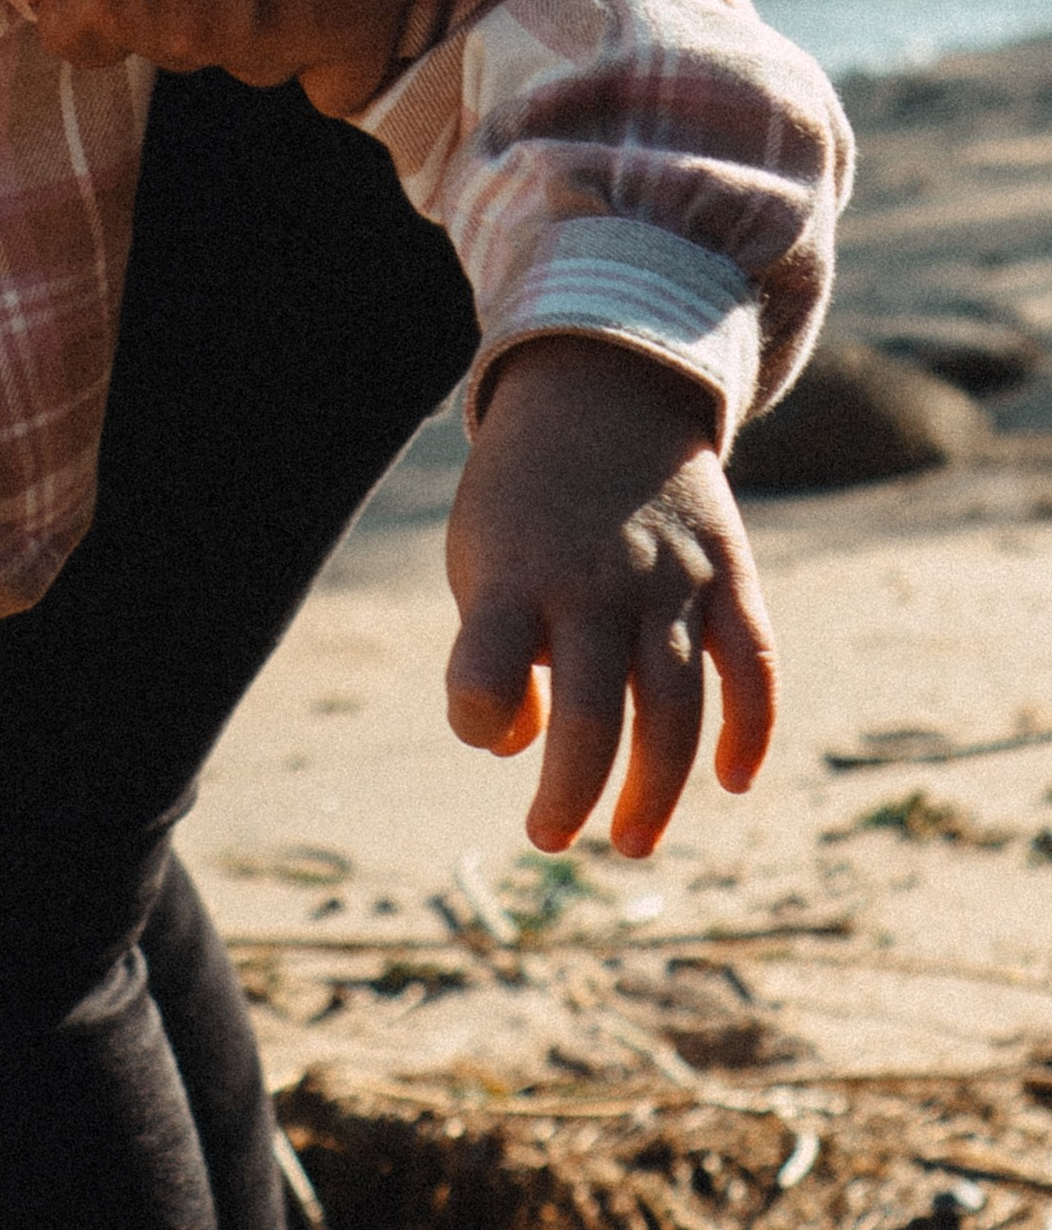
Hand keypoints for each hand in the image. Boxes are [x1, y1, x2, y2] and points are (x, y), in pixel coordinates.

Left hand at [445, 336, 777, 857]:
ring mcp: (670, 579)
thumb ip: (497, 652)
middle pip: (594, 716)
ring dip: (656, 789)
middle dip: (571, 795)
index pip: (484, 675)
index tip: (486, 731)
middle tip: (550, 838)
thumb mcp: (481, 557)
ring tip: (629, 840)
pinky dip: (750, 729)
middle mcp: (594, 582)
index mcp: (515, 576)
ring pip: (676, 708)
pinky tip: (732, 780)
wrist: (602, 389)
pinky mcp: (728, 573)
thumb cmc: (523, 499)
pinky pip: (752, 663)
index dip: (477, 721)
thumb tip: (532, 749)